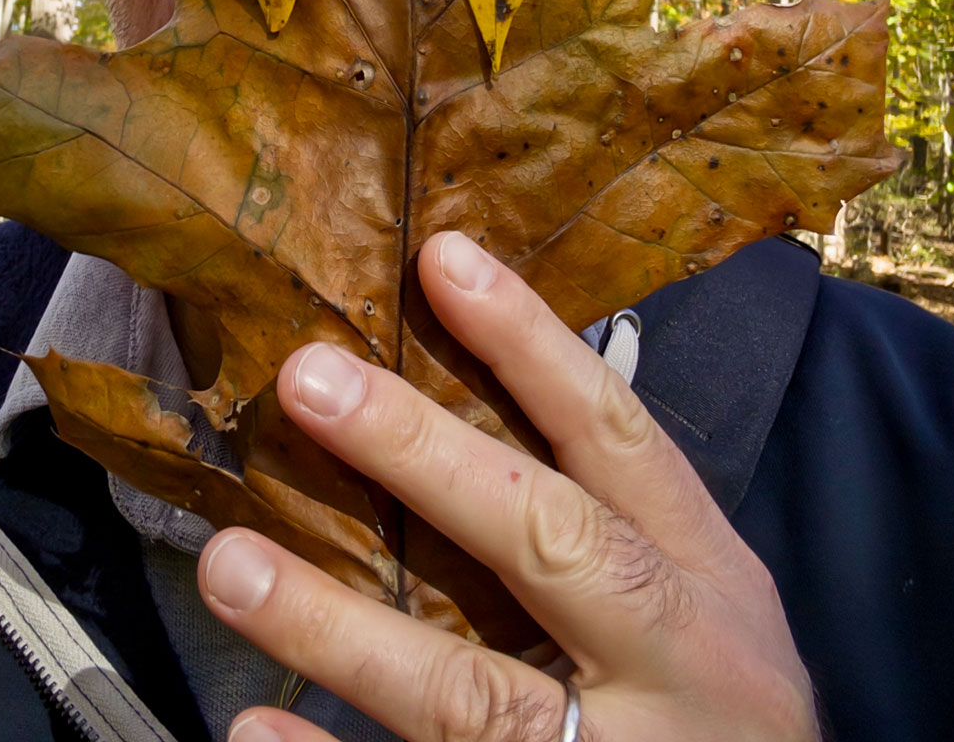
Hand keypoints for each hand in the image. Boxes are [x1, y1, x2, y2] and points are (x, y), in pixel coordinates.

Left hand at [196, 230, 818, 741]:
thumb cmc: (723, 708)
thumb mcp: (705, 599)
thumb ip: (610, 515)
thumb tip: (451, 402)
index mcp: (699, 571)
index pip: (612, 432)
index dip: (529, 342)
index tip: (442, 258)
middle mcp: (662, 654)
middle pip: (544, 539)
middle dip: (422, 454)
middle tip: (308, 380)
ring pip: (468, 691)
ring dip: (340, 626)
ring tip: (231, 568)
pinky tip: (259, 728)